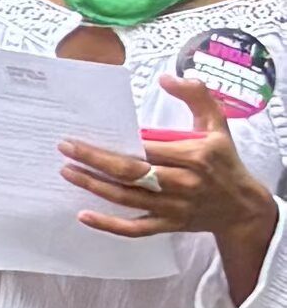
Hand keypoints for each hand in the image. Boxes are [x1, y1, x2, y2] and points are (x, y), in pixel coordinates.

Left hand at [61, 78, 278, 298]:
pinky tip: (83, 215)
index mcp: (194, 156)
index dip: (115, 143)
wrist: (241, 207)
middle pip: (131, 173)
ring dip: (94, 186)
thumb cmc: (224, 161)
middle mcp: (182, 183)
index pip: (147, 148)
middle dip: (95, 161)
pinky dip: (108, 225)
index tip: (86, 134)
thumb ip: (197, 96)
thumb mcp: (217, 124)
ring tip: (67, 172)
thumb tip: (166, 78)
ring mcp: (174, 208)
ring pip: (127, 198)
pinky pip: (134, 229)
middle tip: (65, 149)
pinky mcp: (168, 225)